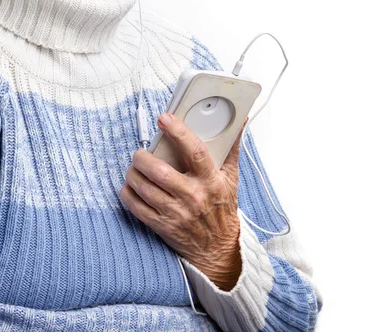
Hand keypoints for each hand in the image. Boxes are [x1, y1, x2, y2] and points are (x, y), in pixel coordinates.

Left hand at [119, 113, 248, 290]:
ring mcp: (176, 213)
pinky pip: (136, 206)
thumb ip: (231, 148)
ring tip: (134, 167)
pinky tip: (131, 186)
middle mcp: (193, 196)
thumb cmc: (222, 208)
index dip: (179, 132)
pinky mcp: (162, 226)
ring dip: (133, 173)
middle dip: (143, 157)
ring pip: (144, 188)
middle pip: (160, 171)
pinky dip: (128, 193)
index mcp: (211, 181)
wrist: (219, 249)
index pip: (196, 152)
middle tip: (140, 152)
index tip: (165, 118)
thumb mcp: (231, 177)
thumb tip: (239, 121)